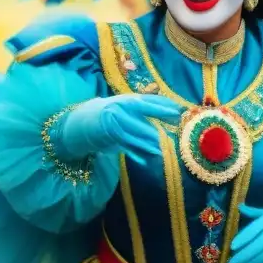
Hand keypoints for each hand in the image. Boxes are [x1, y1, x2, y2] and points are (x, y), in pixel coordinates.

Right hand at [57, 94, 182, 165]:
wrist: (85, 120)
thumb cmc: (112, 110)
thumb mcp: (127, 104)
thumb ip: (146, 107)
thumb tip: (173, 110)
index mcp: (125, 101)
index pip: (147, 103)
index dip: (162, 107)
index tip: (177, 110)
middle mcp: (119, 112)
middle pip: (140, 123)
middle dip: (154, 130)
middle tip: (169, 133)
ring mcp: (114, 127)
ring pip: (133, 138)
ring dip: (147, 145)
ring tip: (160, 149)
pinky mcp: (110, 140)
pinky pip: (126, 148)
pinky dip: (136, 155)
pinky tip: (147, 161)